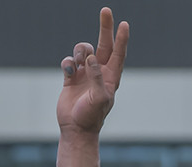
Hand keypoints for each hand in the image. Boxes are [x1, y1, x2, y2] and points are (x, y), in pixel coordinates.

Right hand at [57, 7, 129, 136]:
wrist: (75, 129)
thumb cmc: (92, 117)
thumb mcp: (99, 98)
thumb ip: (97, 77)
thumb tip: (91, 58)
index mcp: (110, 76)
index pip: (118, 53)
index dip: (122, 38)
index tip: (124, 23)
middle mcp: (99, 72)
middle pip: (103, 44)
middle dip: (104, 27)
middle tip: (106, 10)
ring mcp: (85, 74)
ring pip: (83, 50)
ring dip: (80, 51)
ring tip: (78, 63)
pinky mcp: (71, 78)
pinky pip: (69, 61)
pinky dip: (68, 63)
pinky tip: (68, 73)